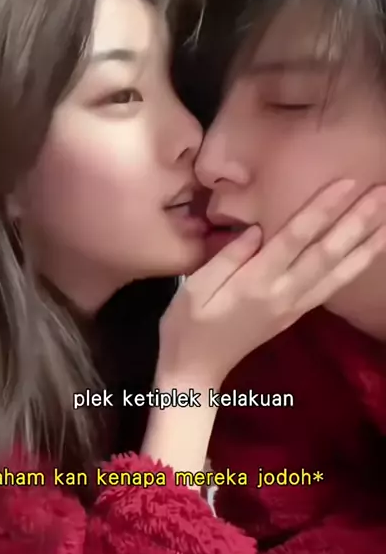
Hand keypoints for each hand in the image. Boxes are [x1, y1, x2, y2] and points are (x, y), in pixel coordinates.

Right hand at [158, 180, 385, 387]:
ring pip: (338, 272)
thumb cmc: (187, 325)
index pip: (294, 239)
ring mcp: (295, 306)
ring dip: (367, 245)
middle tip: (383, 193)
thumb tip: (257, 229)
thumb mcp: (195, 288)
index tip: (346, 183)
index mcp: (255, 283)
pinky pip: (333, 287)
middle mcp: (283, 294)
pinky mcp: (297, 313)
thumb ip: (227, 257)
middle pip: (326, 253)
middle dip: (356, 221)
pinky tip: (369, 251)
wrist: (196, 370)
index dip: (321, 209)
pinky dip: (355, 267)